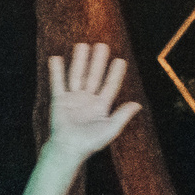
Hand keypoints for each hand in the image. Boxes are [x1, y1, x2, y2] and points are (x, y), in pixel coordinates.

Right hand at [43, 44, 142, 163]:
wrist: (67, 149)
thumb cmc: (89, 143)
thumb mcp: (110, 130)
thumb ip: (122, 116)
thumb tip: (138, 104)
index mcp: (101, 106)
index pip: (110, 86)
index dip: (115, 73)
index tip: (119, 60)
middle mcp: (88, 100)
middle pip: (94, 76)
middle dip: (97, 61)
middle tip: (102, 45)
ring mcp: (73, 99)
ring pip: (77, 75)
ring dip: (79, 61)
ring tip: (82, 45)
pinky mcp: (59, 100)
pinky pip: (58, 83)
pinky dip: (56, 71)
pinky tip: (56, 58)